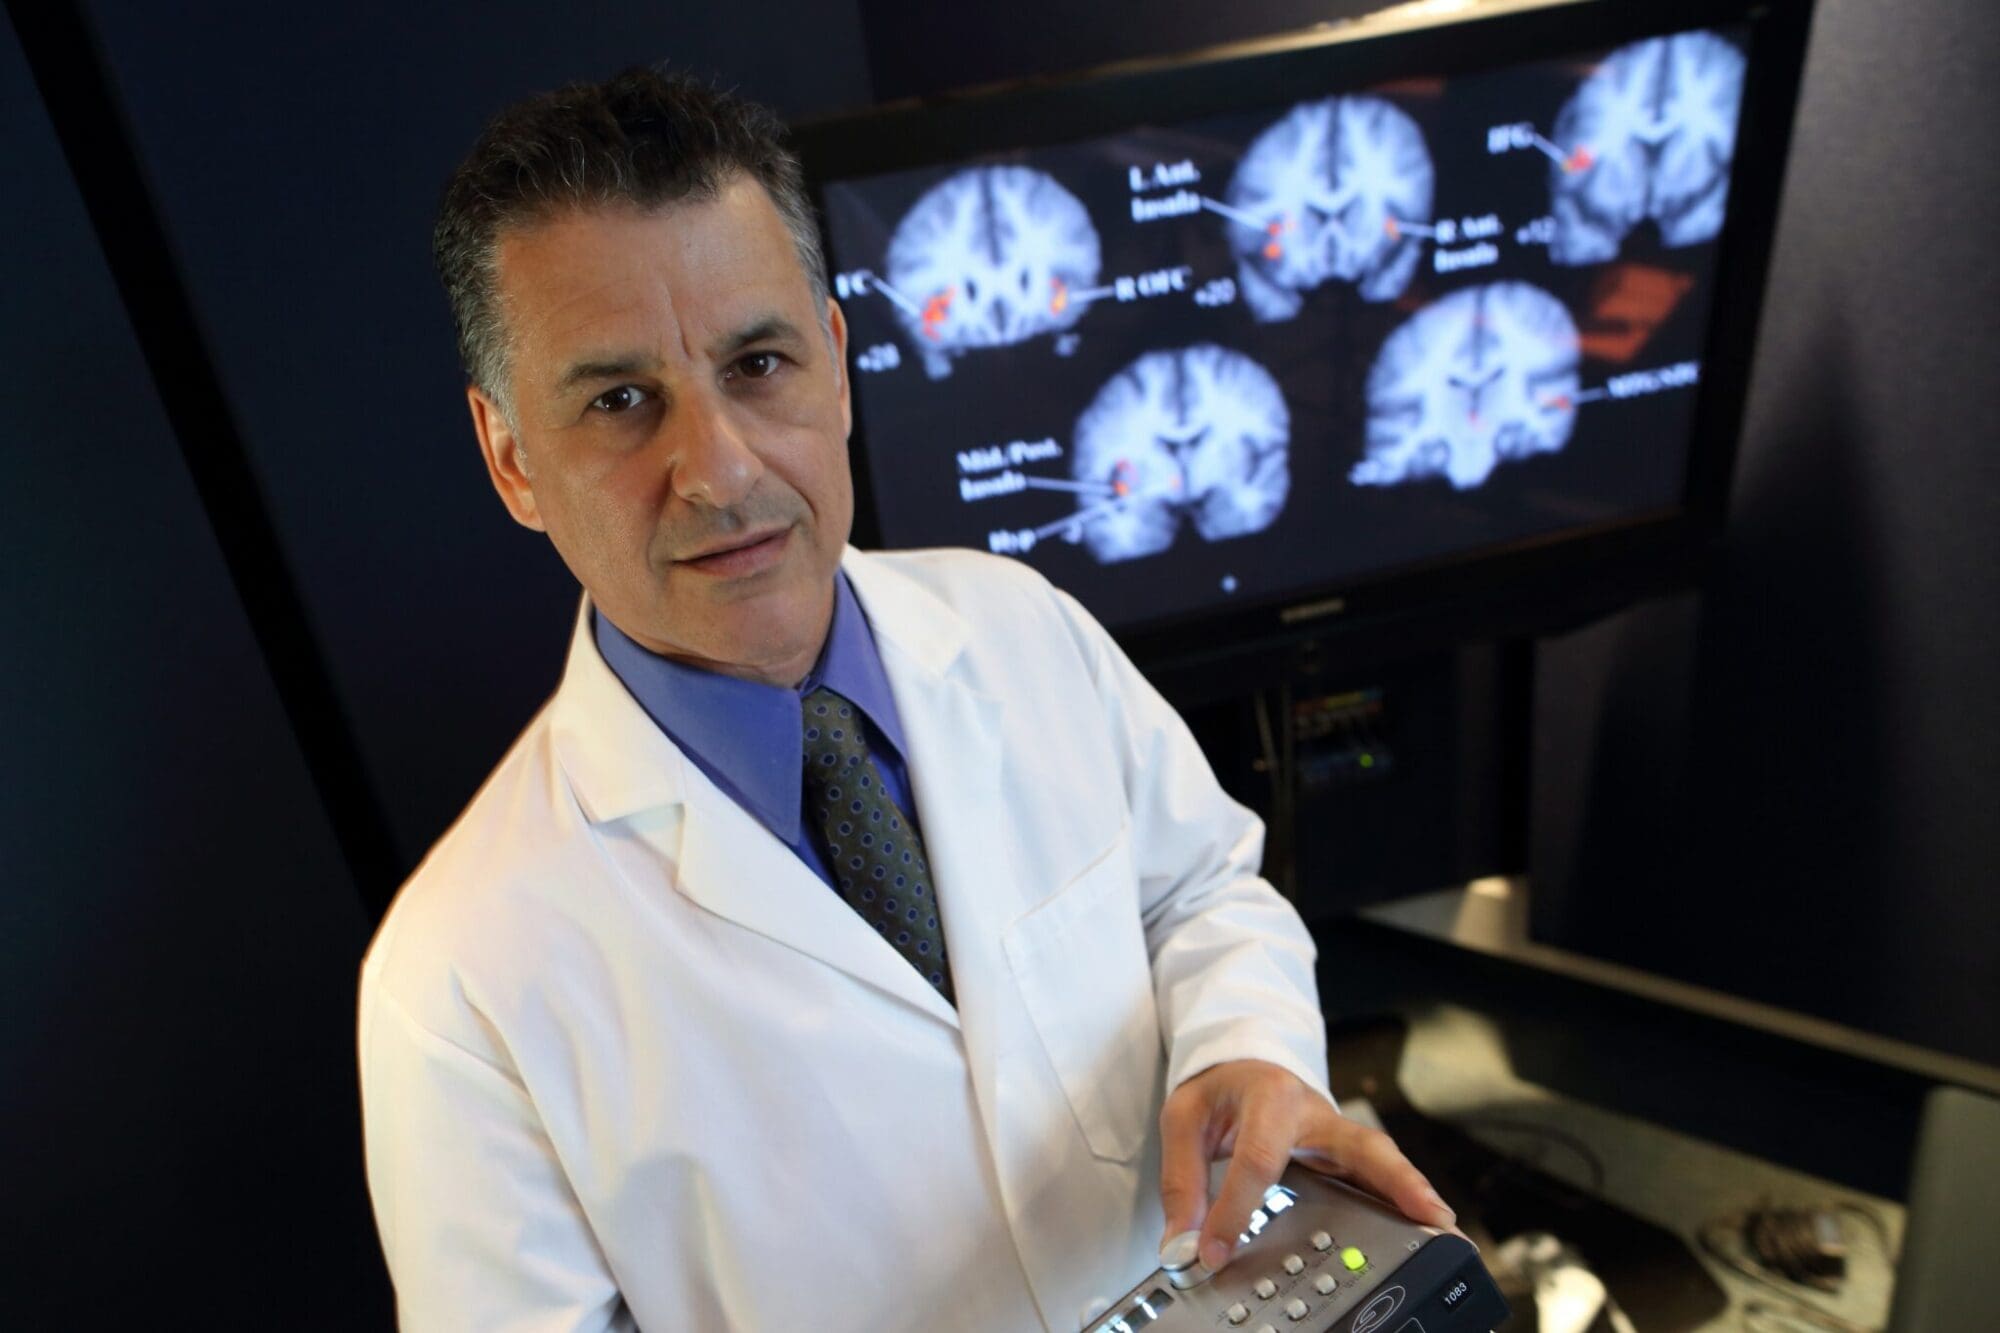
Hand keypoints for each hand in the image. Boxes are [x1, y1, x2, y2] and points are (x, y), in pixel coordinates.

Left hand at [1159, 1059, 1455, 1272]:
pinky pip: (1376, 1176)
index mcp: (1270, 1096)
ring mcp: (1337, 1134)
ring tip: (1442, 1228)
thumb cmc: (1219, 1091)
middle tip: (1424, 1211)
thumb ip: (1184, 1183)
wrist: (1240, 1062)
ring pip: (1381, 1162)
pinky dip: (1401, 1199)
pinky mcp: (1344, 1154)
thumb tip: (1184, 1243)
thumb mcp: (1185, 1121)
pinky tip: (1423, 1226)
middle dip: (1393, 1180)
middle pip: (1361, 1145)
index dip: (1235, 1211)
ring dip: (1412, 1194)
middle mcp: (1316, 1113)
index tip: (1215, 1252)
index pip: (1258, 1161)